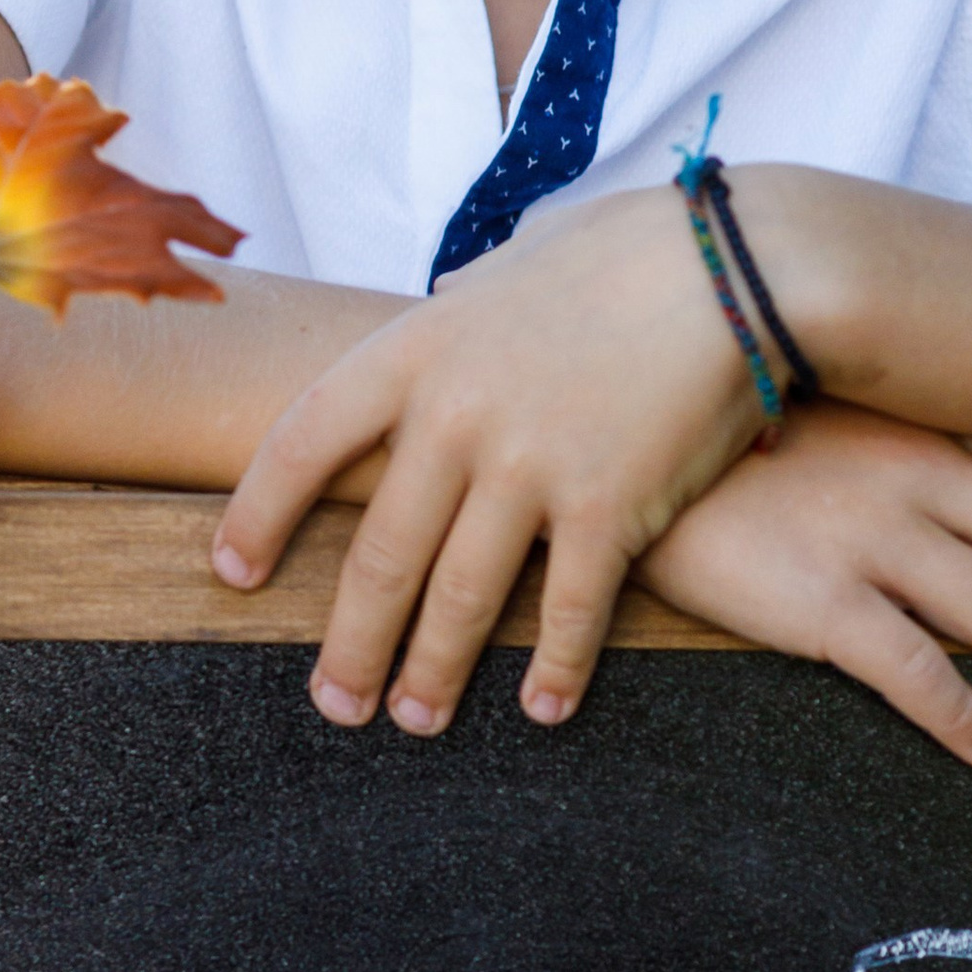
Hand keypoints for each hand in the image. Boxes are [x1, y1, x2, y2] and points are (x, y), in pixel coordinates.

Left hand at [213, 188, 767, 732]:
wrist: (737, 261)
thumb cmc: (629, 252)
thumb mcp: (512, 263)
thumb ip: (462, 306)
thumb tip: (440, 305)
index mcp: (417, 350)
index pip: (302, 440)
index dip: (259, 514)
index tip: (233, 573)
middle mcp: (456, 416)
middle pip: (378, 554)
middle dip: (349, 644)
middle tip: (334, 703)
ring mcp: (529, 466)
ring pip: (460, 599)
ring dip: (433, 673)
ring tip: (416, 719)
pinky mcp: (609, 509)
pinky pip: (568, 612)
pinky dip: (554, 671)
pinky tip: (545, 709)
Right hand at [636, 402, 971, 766]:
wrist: (619, 432)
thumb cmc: (726, 422)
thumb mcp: (826, 406)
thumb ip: (899, 430)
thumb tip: (963, 461)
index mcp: (928, 431)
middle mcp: (917, 481)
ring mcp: (869, 538)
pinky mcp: (813, 600)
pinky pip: (904, 668)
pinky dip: (955, 712)